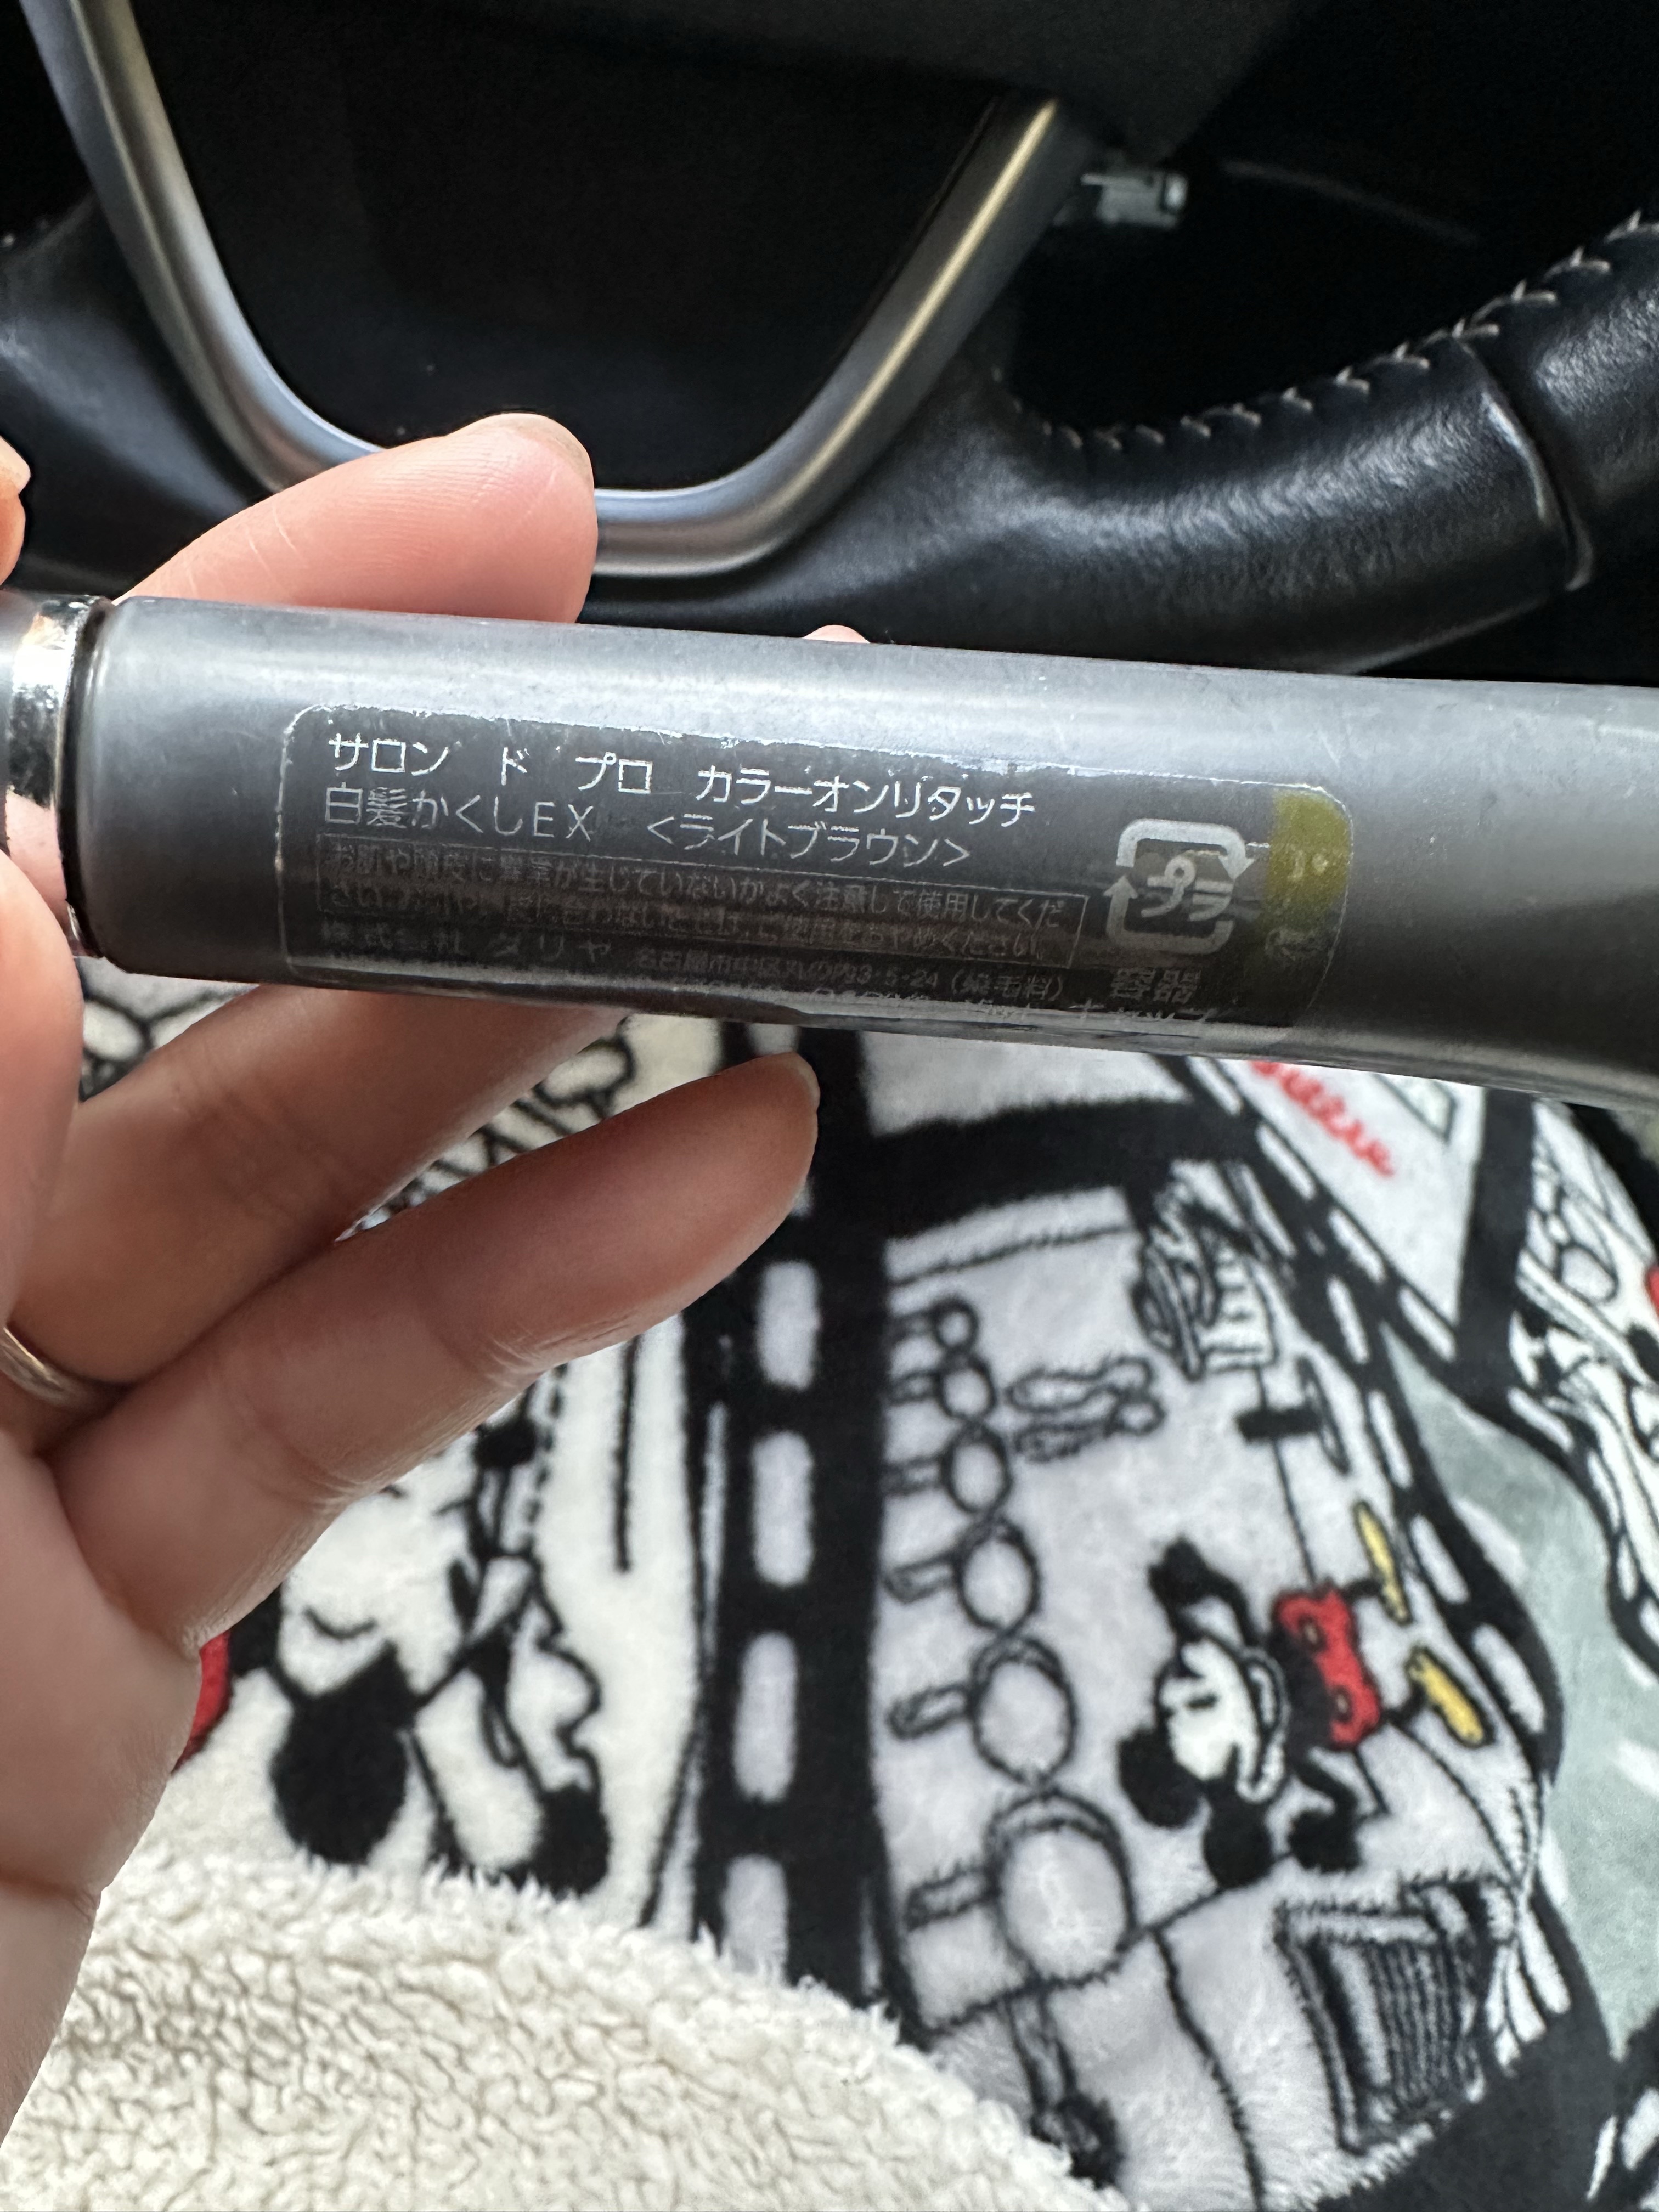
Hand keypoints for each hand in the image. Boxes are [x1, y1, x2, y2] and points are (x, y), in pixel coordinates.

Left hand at [0, 418, 816, 2125]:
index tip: (72, 481)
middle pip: (87, 957)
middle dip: (311, 782)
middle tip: (514, 623)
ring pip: (250, 1166)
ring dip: (492, 1032)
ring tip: (692, 899)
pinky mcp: (108, 1592)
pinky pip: (332, 1391)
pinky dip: (521, 1281)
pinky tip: (681, 1174)